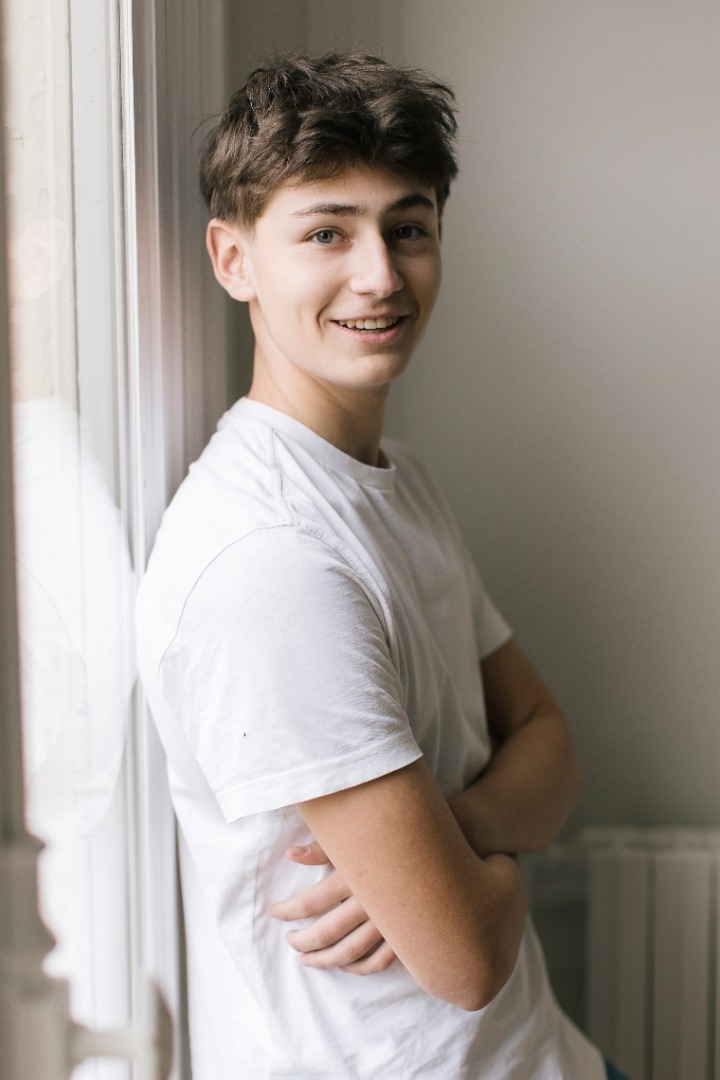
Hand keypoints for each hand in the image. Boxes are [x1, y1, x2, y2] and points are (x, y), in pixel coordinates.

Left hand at [269, 841, 396, 974]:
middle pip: (327, 932)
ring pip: (351, 952)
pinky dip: (360, 968)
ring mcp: (390, 922)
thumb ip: (323, 848)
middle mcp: (370, 902)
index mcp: (354, 876)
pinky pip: (380, 960)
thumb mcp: (357, 837)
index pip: (310, 902)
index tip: (276, 912)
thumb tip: (291, 854)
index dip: (288, 910)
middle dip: (303, 941)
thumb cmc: (394, 837)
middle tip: (291, 941)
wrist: (444, 847)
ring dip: (325, 960)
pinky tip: (346, 966)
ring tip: (308, 959)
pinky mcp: (406, 933)